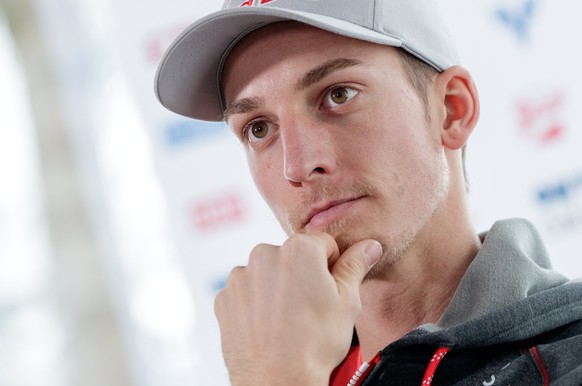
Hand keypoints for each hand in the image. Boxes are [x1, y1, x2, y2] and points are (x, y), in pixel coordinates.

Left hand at [214, 233, 382, 385]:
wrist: (276, 382)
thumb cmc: (315, 344)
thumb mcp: (347, 302)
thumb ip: (355, 266)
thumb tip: (368, 246)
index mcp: (299, 249)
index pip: (324, 245)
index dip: (332, 268)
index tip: (329, 291)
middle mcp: (264, 254)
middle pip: (292, 257)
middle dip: (302, 276)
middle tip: (309, 309)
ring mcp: (240, 276)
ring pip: (268, 274)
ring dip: (277, 288)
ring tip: (288, 321)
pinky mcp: (225, 297)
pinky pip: (246, 292)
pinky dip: (256, 304)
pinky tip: (268, 326)